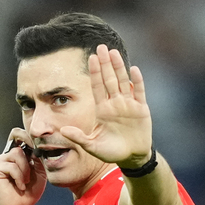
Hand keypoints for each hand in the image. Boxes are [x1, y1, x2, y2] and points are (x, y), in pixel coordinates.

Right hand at [0, 128, 46, 204]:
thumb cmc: (30, 191)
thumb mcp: (40, 171)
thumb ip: (38, 157)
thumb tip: (37, 145)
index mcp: (17, 154)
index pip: (18, 134)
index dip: (27, 134)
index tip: (38, 145)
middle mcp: (7, 155)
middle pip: (20, 143)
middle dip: (30, 159)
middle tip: (32, 173)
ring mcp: (0, 161)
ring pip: (16, 154)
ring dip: (25, 170)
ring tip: (25, 182)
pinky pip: (11, 166)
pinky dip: (19, 177)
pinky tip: (20, 186)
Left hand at [60, 45, 151, 166]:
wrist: (132, 158)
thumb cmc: (111, 152)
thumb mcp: (92, 146)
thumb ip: (79, 137)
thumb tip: (63, 130)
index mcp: (102, 110)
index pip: (97, 87)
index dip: (95, 72)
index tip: (91, 58)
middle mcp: (115, 103)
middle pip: (109, 80)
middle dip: (105, 64)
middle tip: (101, 47)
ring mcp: (128, 104)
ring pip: (123, 81)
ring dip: (119, 67)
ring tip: (114, 52)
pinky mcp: (141, 109)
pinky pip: (139, 92)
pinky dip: (137, 81)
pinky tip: (134, 69)